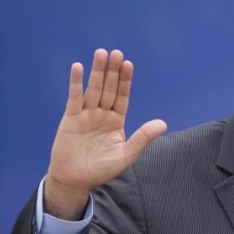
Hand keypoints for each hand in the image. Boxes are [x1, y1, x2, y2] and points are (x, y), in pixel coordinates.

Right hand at [44, 49, 166, 218]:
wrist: (76, 180)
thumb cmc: (102, 169)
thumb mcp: (126, 154)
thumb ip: (143, 137)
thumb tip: (163, 124)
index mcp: (116, 122)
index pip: (122, 97)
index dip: (125, 81)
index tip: (129, 64)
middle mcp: (101, 115)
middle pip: (108, 89)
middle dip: (112, 71)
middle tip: (116, 53)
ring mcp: (85, 115)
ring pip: (93, 89)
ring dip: (97, 72)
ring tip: (102, 53)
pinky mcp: (70, 119)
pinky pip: (74, 98)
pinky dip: (76, 83)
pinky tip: (78, 68)